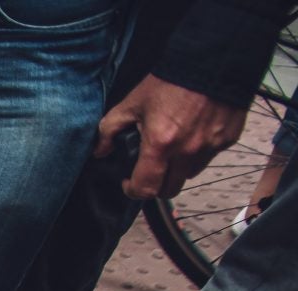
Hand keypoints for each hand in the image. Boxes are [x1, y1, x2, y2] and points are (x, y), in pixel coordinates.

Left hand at [98, 74, 247, 200]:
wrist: (213, 60)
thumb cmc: (171, 81)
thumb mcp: (132, 103)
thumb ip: (109, 130)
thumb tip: (101, 151)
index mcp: (160, 145)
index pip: (146, 189)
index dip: (133, 190)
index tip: (129, 181)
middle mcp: (187, 151)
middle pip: (169, 189)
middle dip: (155, 185)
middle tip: (149, 169)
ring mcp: (210, 147)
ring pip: (190, 174)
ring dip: (178, 169)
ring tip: (171, 148)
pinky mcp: (228, 139)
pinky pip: (209, 157)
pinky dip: (198, 153)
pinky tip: (192, 134)